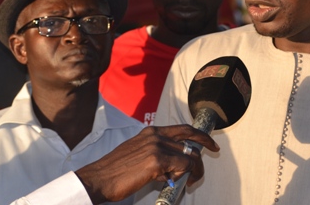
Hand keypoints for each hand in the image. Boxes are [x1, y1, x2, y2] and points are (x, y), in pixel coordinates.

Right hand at [75, 124, 218, 203]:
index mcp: (151, 132)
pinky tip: (171, 181)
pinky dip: (183, 175)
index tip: (210, 143)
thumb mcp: (137, 152)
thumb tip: (174, 166)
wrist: (99, 179)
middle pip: (190, 141)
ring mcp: (157, 147)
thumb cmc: (115, 170)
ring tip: (188, 181)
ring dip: (192, 171)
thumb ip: (156, 153)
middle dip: (202, 152)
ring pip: (189, 156)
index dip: (200, 136)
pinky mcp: (157, 160)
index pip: (183, 129)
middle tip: (208, 160)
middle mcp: (156, 136)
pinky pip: (183, 166)